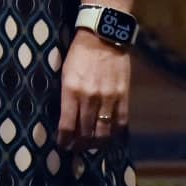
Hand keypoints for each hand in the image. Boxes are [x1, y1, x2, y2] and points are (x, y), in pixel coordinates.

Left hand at [58, 29, 130, 149]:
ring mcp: (108, 98)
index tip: (62, 145)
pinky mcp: (123, 95)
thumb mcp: (64, 72)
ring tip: (91, 147)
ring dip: (96, 143)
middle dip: (79, 145)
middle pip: (85, 131)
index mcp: (70, 90)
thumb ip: (66, 94)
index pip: (67, 124)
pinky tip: (110, 138)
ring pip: (103, 130)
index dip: (65, 139)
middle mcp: (89, 97)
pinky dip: (115, 133)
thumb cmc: (78, 53)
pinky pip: (120, 121)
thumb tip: (64, 116)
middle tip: (75, 149)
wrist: (103, 37)